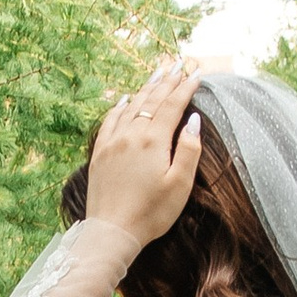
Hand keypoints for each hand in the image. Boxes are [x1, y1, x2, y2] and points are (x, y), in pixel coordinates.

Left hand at [81, 54, 202, 251]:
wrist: (112, 231)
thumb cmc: (151, 213)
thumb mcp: (180, 185)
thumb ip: (189, 150)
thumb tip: (193, 120)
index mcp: (153, 141)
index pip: (173, 106)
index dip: (186, 88)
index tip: (196, 74)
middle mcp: (131, 134)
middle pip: (152, 100)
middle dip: (167, 81)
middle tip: (178, 65)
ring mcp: (112, 142)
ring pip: (131, 106)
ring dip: (146, 88)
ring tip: (157, 74)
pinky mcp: (100, 153)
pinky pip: (110, 120)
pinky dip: (120, 106)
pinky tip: (126, 99)